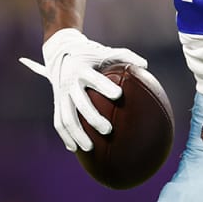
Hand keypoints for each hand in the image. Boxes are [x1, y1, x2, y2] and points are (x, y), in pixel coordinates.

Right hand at [19, 28, 146, 151]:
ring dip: (77, 134)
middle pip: (80, 103)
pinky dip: (66, 136)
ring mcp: (61, 94)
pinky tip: (74, 149)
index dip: (104, 86)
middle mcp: (70, 83)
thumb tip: (145, 66)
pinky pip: (59, 122)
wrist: (60, 52)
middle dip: (93, 118)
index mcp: (83, 69)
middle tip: (108, 131)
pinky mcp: (57, 102)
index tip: (118, 95)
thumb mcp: (105, 52)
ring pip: (67, 118)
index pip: (94, 78)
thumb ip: (125, 57)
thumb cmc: (90, 54)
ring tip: (90, 148)